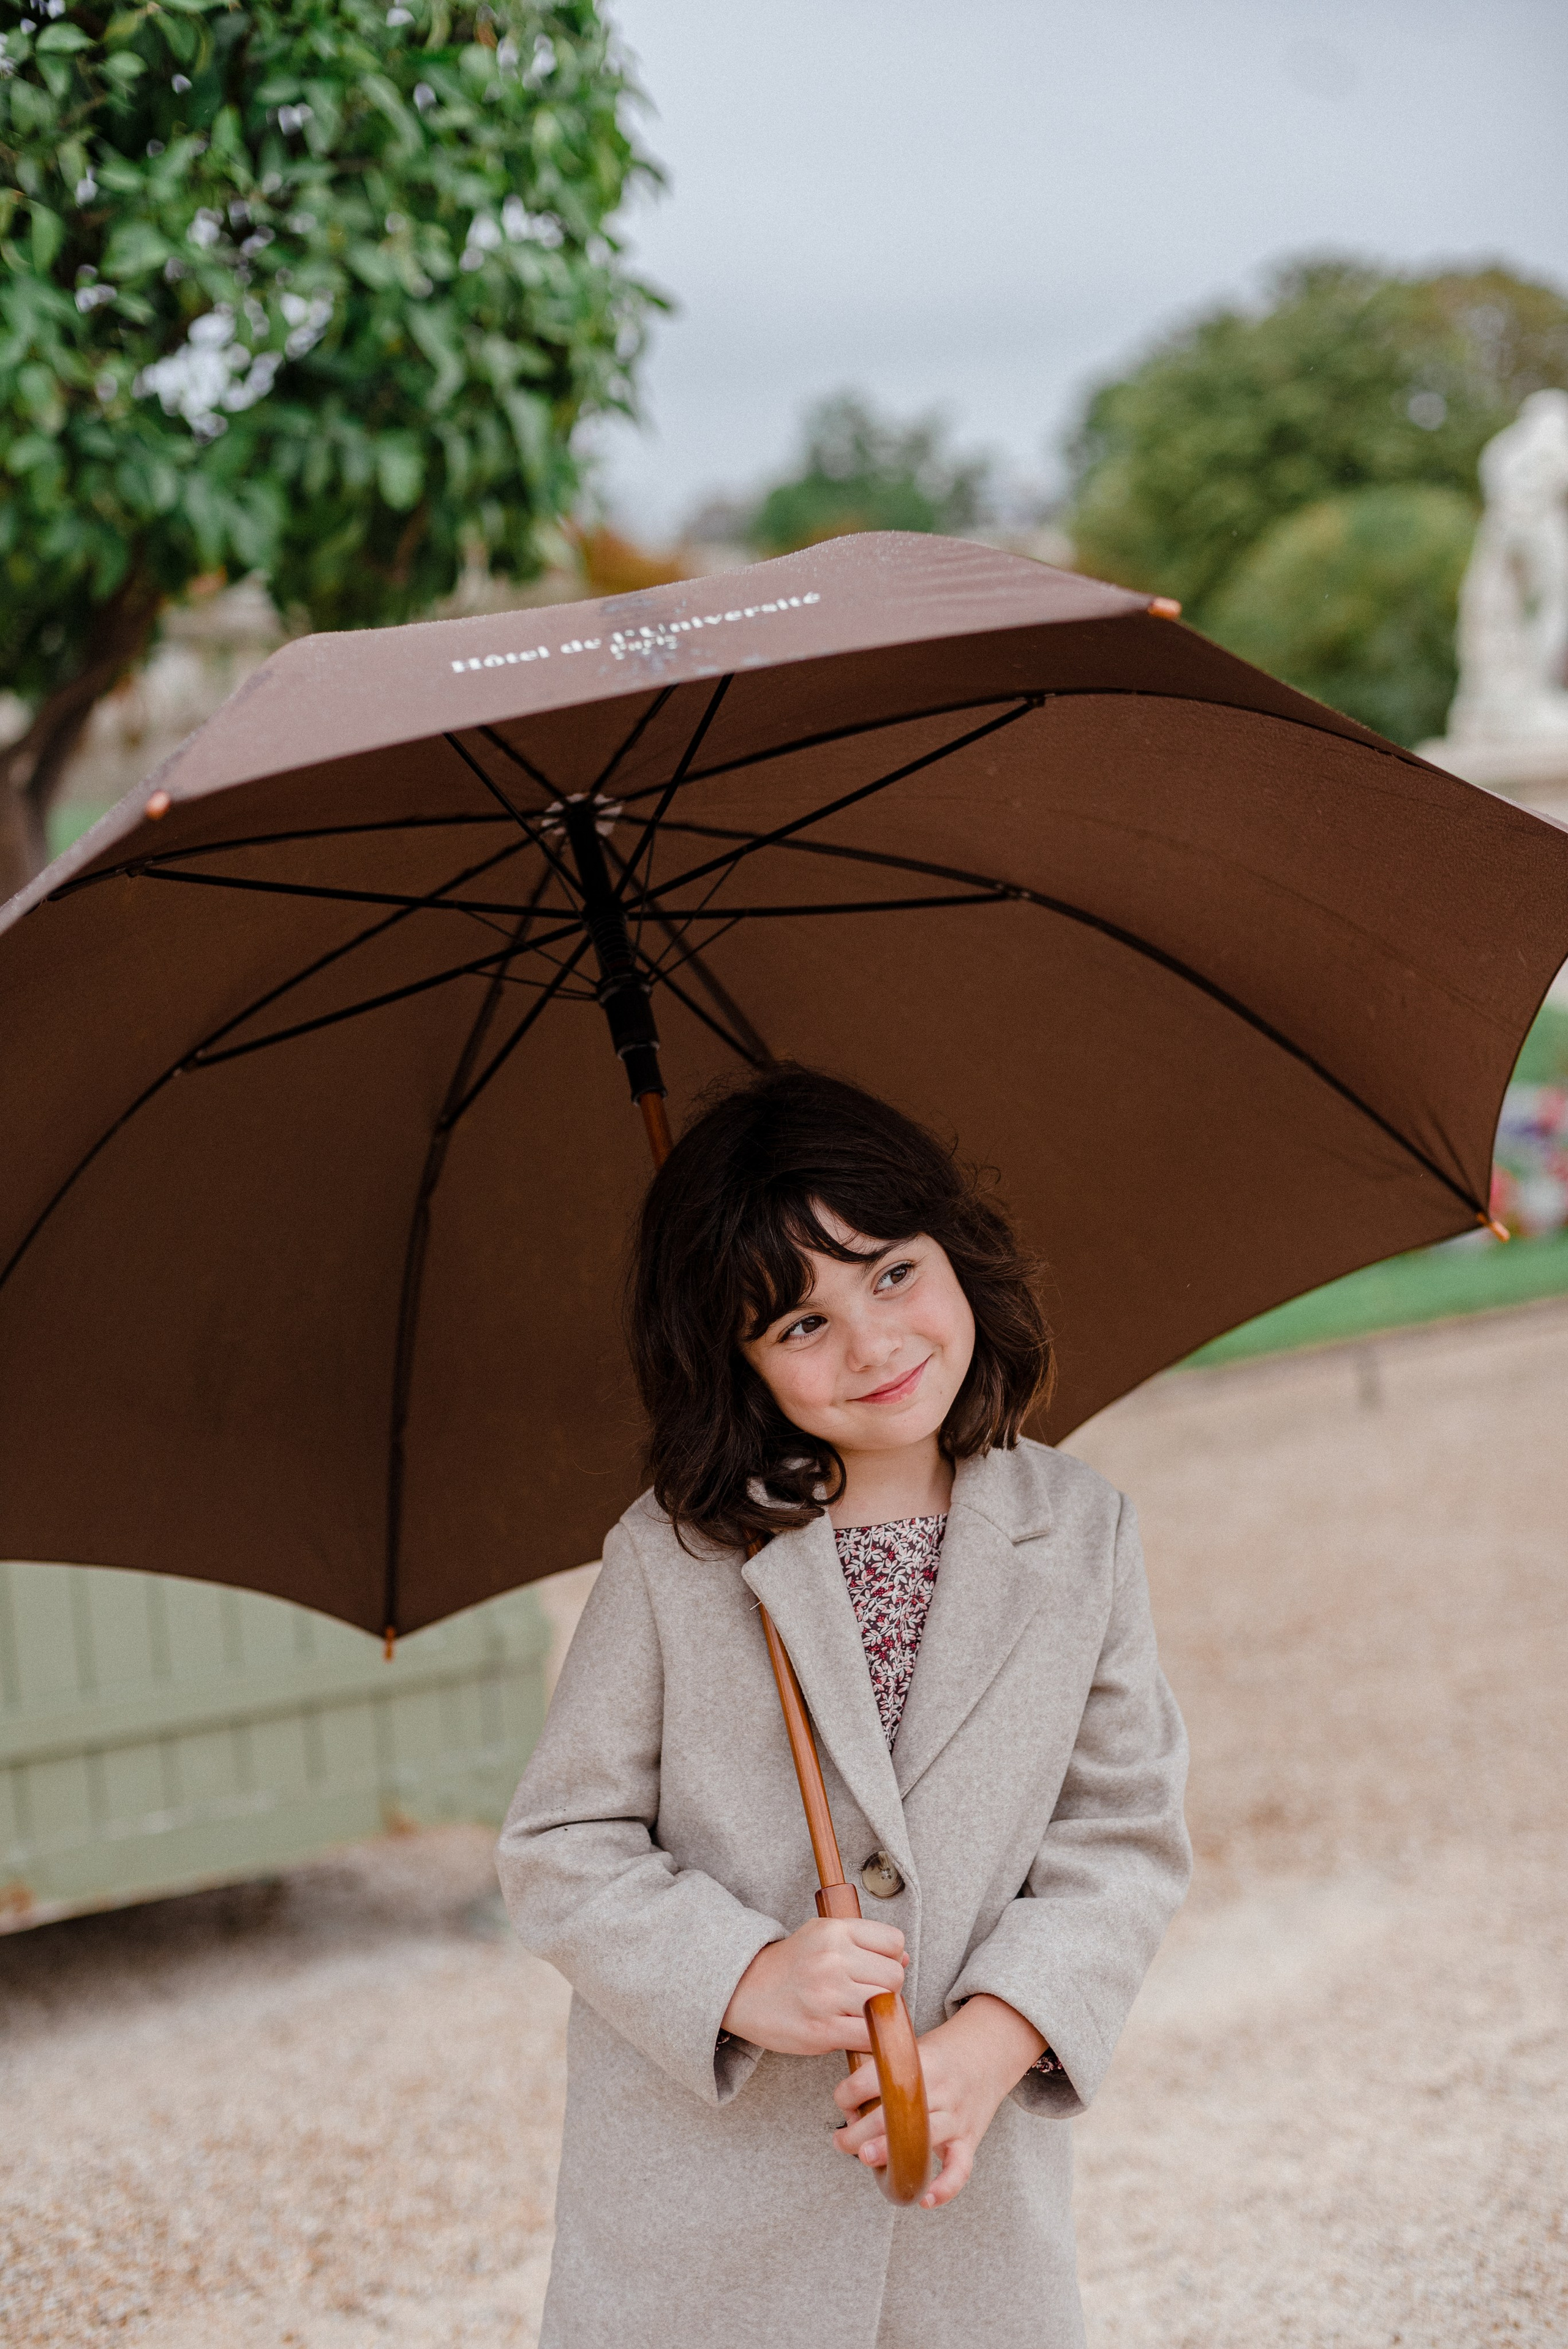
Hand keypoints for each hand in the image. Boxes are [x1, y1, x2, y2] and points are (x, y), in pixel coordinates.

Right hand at [722, 1918, 907, 2056]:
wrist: (743, 1990)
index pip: (893, 1941)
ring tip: (859, 2013)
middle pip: (894, 1976)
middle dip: (887, 1989)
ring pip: (886, 2005)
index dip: (890, 1958)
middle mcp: (832, 1958)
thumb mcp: (821, 1935)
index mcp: (834, 1930)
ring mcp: (827, 1995)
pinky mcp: (823, 2029)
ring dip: (879, 2014)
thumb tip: (904, 1958)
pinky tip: (853, 2031)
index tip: (875, 1969)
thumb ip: (862, 1941)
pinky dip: (868, 2038)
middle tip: (866, 1995)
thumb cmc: (790, 1964)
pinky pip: (869, 2036)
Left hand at [833, 1993, 1045, 2207]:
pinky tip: (924, 2199)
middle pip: (895, 2113)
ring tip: (865, 2158)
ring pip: (923, 2138)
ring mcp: (957, 2116)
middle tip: (841, 2141)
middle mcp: (940, 2089)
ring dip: (891, 2152)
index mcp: (921, 2062)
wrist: (990, 2050)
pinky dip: (945, 2187)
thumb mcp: (913, 2049)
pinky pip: (961, 2168)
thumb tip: (847, 2104)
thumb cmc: (941, 2055)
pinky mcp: (970, 2138)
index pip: (876, 2076)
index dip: (851, 2092)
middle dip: (861, 2131)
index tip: (841, 2101)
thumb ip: (884, 2070)